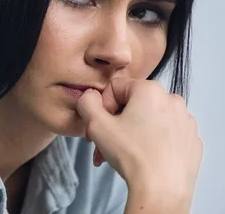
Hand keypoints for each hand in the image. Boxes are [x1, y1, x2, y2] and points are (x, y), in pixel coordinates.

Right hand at [76, 78, 201, 203]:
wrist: (161, 189)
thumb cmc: (131, 154)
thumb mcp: (96, 124)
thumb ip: (87, 102)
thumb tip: (90, 96)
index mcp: (150, 90)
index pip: (114, 88)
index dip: (102, 107)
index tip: (101, 127)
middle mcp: (172, 100)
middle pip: (132, 105)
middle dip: (115, 123)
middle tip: (106, 144)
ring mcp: (185, 121)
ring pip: (148, 119)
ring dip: (131, 133)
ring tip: (122, 154)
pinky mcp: (191, 140)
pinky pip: (165, 134)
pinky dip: (152, 142)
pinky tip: (143, 157)